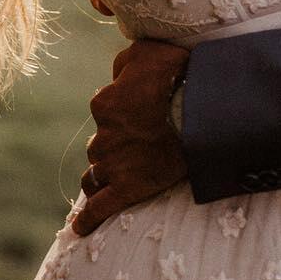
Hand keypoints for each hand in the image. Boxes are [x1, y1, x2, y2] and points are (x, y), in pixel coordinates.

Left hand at [72, 39, 189, 234]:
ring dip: (107, 173)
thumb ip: (125, 62)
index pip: (105, 107)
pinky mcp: (125, 189)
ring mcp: (112, 164)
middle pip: (100, 143)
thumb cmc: (176, 75)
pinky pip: (97, 208)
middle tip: (142, 144)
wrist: (199, 112)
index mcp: (106, 102)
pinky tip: (81, 228)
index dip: (125, 110)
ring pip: (95, 174)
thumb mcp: (147, 51)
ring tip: (123, 176)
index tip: (144, 111)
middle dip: (116, 145)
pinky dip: (88, 219)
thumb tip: (118, 76)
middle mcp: (102, 135)